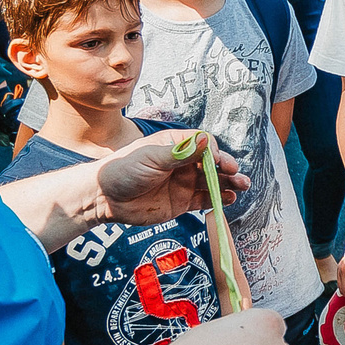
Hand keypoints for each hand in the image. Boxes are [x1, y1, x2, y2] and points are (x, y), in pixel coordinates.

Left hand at [98, 130, 247, 225]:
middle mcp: (182, 164)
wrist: (103, 198)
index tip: (218, 161)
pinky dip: (218, 200)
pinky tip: (228, 199)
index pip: (204, 144)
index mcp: (175, 146)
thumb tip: (206, 141)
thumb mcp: (151, 158)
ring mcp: (183, 183)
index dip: (214, 151)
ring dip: (228, 184)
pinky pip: (204, 200)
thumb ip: (180, 152)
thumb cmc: (122, 170)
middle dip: (228, 168)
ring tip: (242, 186)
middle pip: (213, 163)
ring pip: (212, 182)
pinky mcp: (181, 203)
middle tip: (237, 174)